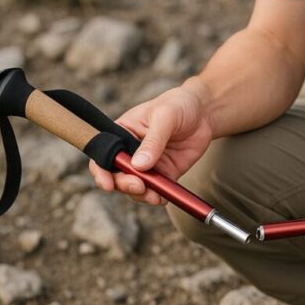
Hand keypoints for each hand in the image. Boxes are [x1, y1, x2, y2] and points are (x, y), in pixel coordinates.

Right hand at [89, 80, 213, 205]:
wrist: (204, 113)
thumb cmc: (178, 105)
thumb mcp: (164, 117)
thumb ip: (153, 141)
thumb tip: (139, 165)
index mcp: (122, 132)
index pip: (103, 154)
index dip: (101, 171)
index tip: (108, 184)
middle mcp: (130, 151)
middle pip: (117, 175)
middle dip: (124, 185)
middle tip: (139, 186)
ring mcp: (147, 165)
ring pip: (136, 186)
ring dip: (141, 195)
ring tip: (153, 196)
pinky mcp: (164, 173)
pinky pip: (156, 190)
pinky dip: (158, 197)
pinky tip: (162, 198)